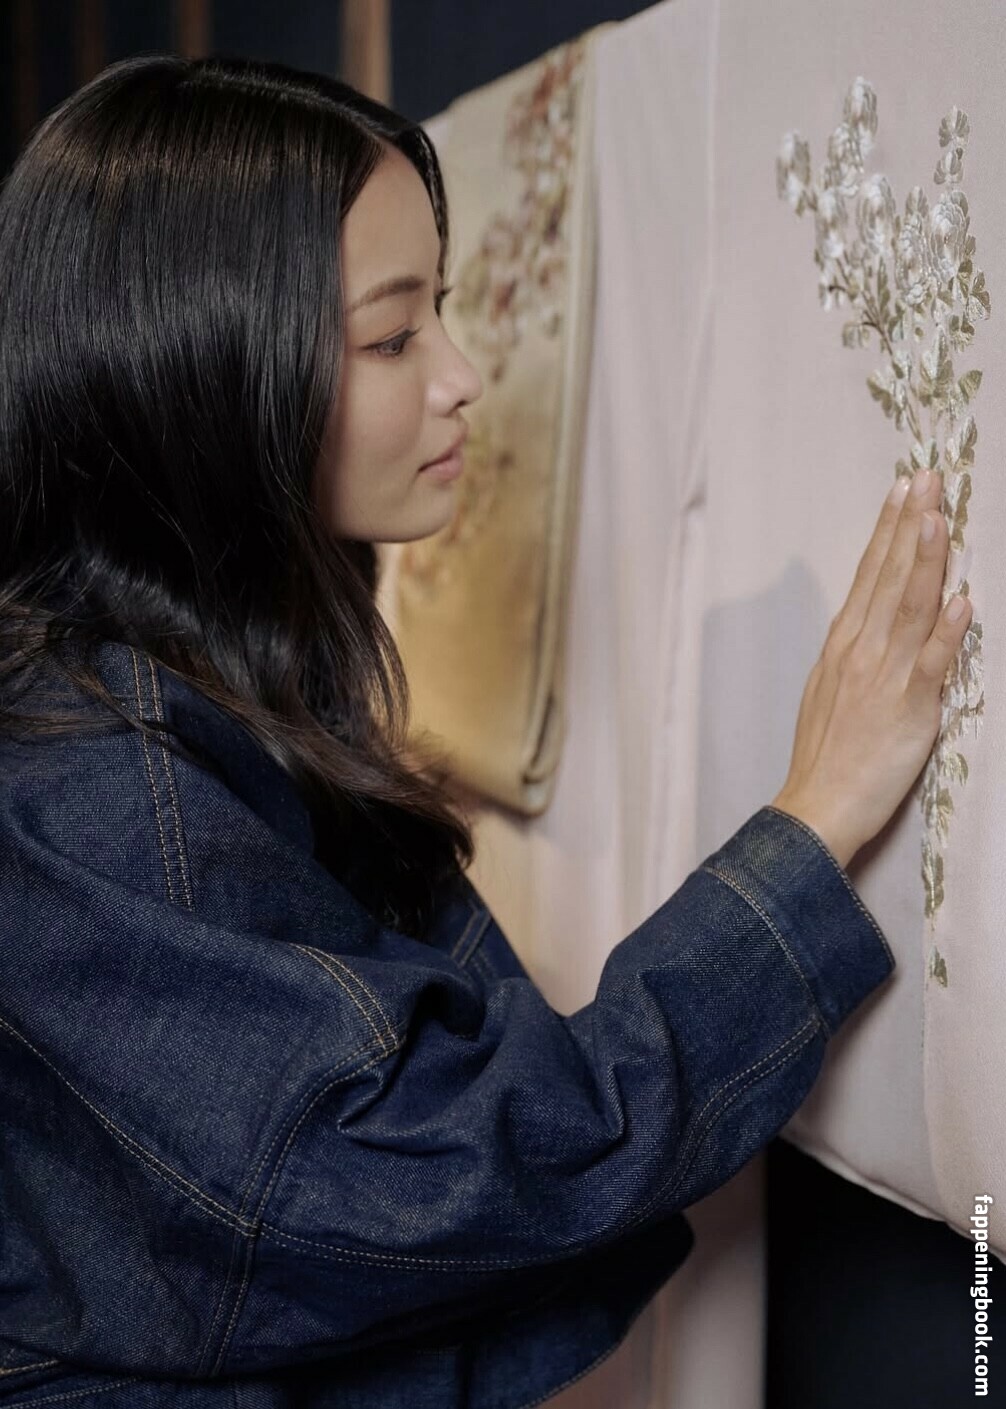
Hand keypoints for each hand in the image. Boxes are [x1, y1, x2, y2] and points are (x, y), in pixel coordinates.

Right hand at [770, 467, 972, 869]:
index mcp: (842, 646)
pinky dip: (946, 632)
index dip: (888, 531)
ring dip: (924, 560)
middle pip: (888, 578)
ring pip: (908, 607)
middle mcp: (860, 651)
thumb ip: (853, 652)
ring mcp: (883, 678)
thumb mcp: (828, 691)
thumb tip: (870, 619)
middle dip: (908, 525)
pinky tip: (962, 601)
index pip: (868, 575)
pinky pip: (930, 664)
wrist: (816, 808)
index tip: (902, 492)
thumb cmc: (824, 757)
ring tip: (937, 517)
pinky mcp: (906, 709)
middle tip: (925, 479)